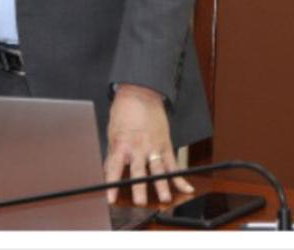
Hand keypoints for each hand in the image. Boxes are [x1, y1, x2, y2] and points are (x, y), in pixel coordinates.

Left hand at [102, 83, 192, 204]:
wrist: (140, 92)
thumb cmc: (123, 112)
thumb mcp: (112, 133)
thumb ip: (113, 154)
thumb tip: (108, 172)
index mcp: (121, 144)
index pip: (115, 169)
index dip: (112, 185)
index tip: (111, 199)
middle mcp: (138, 147)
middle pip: (139, 171)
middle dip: (139, 188)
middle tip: (140, 202)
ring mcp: (154, 146)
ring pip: (158, 169)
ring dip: (161, 185)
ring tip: (164, 198)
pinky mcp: (166, 144)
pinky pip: (173, 163)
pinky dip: (179, 177)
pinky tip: (185, 188)